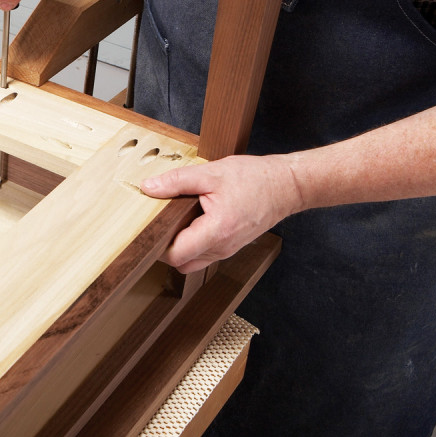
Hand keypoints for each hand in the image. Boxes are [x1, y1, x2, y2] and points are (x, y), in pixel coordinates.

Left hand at [141, 154, 305, 272]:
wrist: (286, 186)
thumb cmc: (255, 179)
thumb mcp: (211, 173)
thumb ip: (177, 181)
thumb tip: (148, 187)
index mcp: (216, 231)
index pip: (175, 256)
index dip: (157, 244)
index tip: (150, 227)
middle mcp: (222, 248)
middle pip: (181, 262)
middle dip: (166, 246)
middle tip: (160, 221)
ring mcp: (227, 250)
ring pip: (192, 260)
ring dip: (181, 245)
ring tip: (178, 218)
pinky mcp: (230, 247)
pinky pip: (204, 254)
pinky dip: (194, 243)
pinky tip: (193, 220)